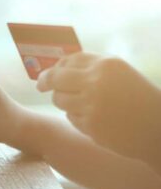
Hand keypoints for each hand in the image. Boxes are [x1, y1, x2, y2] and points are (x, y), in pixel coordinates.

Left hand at [37, 52, 160, 166]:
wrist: (158, 129)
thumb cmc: (139, 100)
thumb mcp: (120, 74)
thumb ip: (92, 69)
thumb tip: (56, 68)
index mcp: (106, 64)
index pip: (69, 60)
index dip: (57, 66)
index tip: (50, 72)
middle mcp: (96, 81)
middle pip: (56, 78)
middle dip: (45, 81)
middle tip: (40, 86)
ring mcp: (91, 104)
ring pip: (59, 99)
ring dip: (64, 102)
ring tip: (85, 106)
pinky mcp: (89, 125)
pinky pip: (70, 117)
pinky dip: (77, 118)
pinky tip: (96, 120)